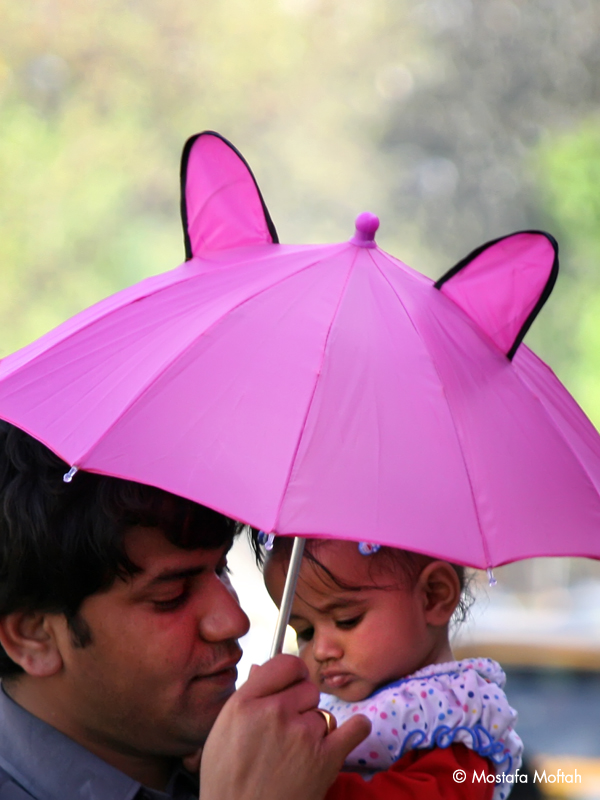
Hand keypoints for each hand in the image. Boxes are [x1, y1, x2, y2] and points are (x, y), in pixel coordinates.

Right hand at [199, 654, 370, 799]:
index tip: (292, 686)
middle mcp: (274, 712)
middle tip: (288, 730)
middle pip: (307, 688)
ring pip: (323, 713)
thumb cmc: (227, 781)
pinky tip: (354, 728)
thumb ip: (246, 697)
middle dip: (301, 705)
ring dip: (316, 729)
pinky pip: (354, 729)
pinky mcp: (326, 758)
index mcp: (246, 702)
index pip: (286, 664)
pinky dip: (356, 729)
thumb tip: (261, 669)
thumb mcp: (223, 732)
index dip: (292, 675)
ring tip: (297, 753)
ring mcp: (302, 734)